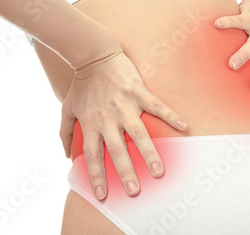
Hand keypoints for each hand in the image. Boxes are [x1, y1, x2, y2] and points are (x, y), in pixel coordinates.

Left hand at [60, 51, 186, 199]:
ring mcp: (125, 105)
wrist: (93, 55)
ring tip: (159, 171)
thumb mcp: (66, 108)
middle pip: (118, 151)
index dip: (97, 176)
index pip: (93, 157)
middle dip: (126, 173)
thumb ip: (65, 133)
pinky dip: (171, 116)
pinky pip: (157, 107)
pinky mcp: (138, 92)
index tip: (103, 195)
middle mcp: (108, 119)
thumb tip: (66, 155)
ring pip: (139, 134)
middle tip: (135, 191)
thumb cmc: (81, 84)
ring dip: (149, 153)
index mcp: (91, 124)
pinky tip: (184, 127)